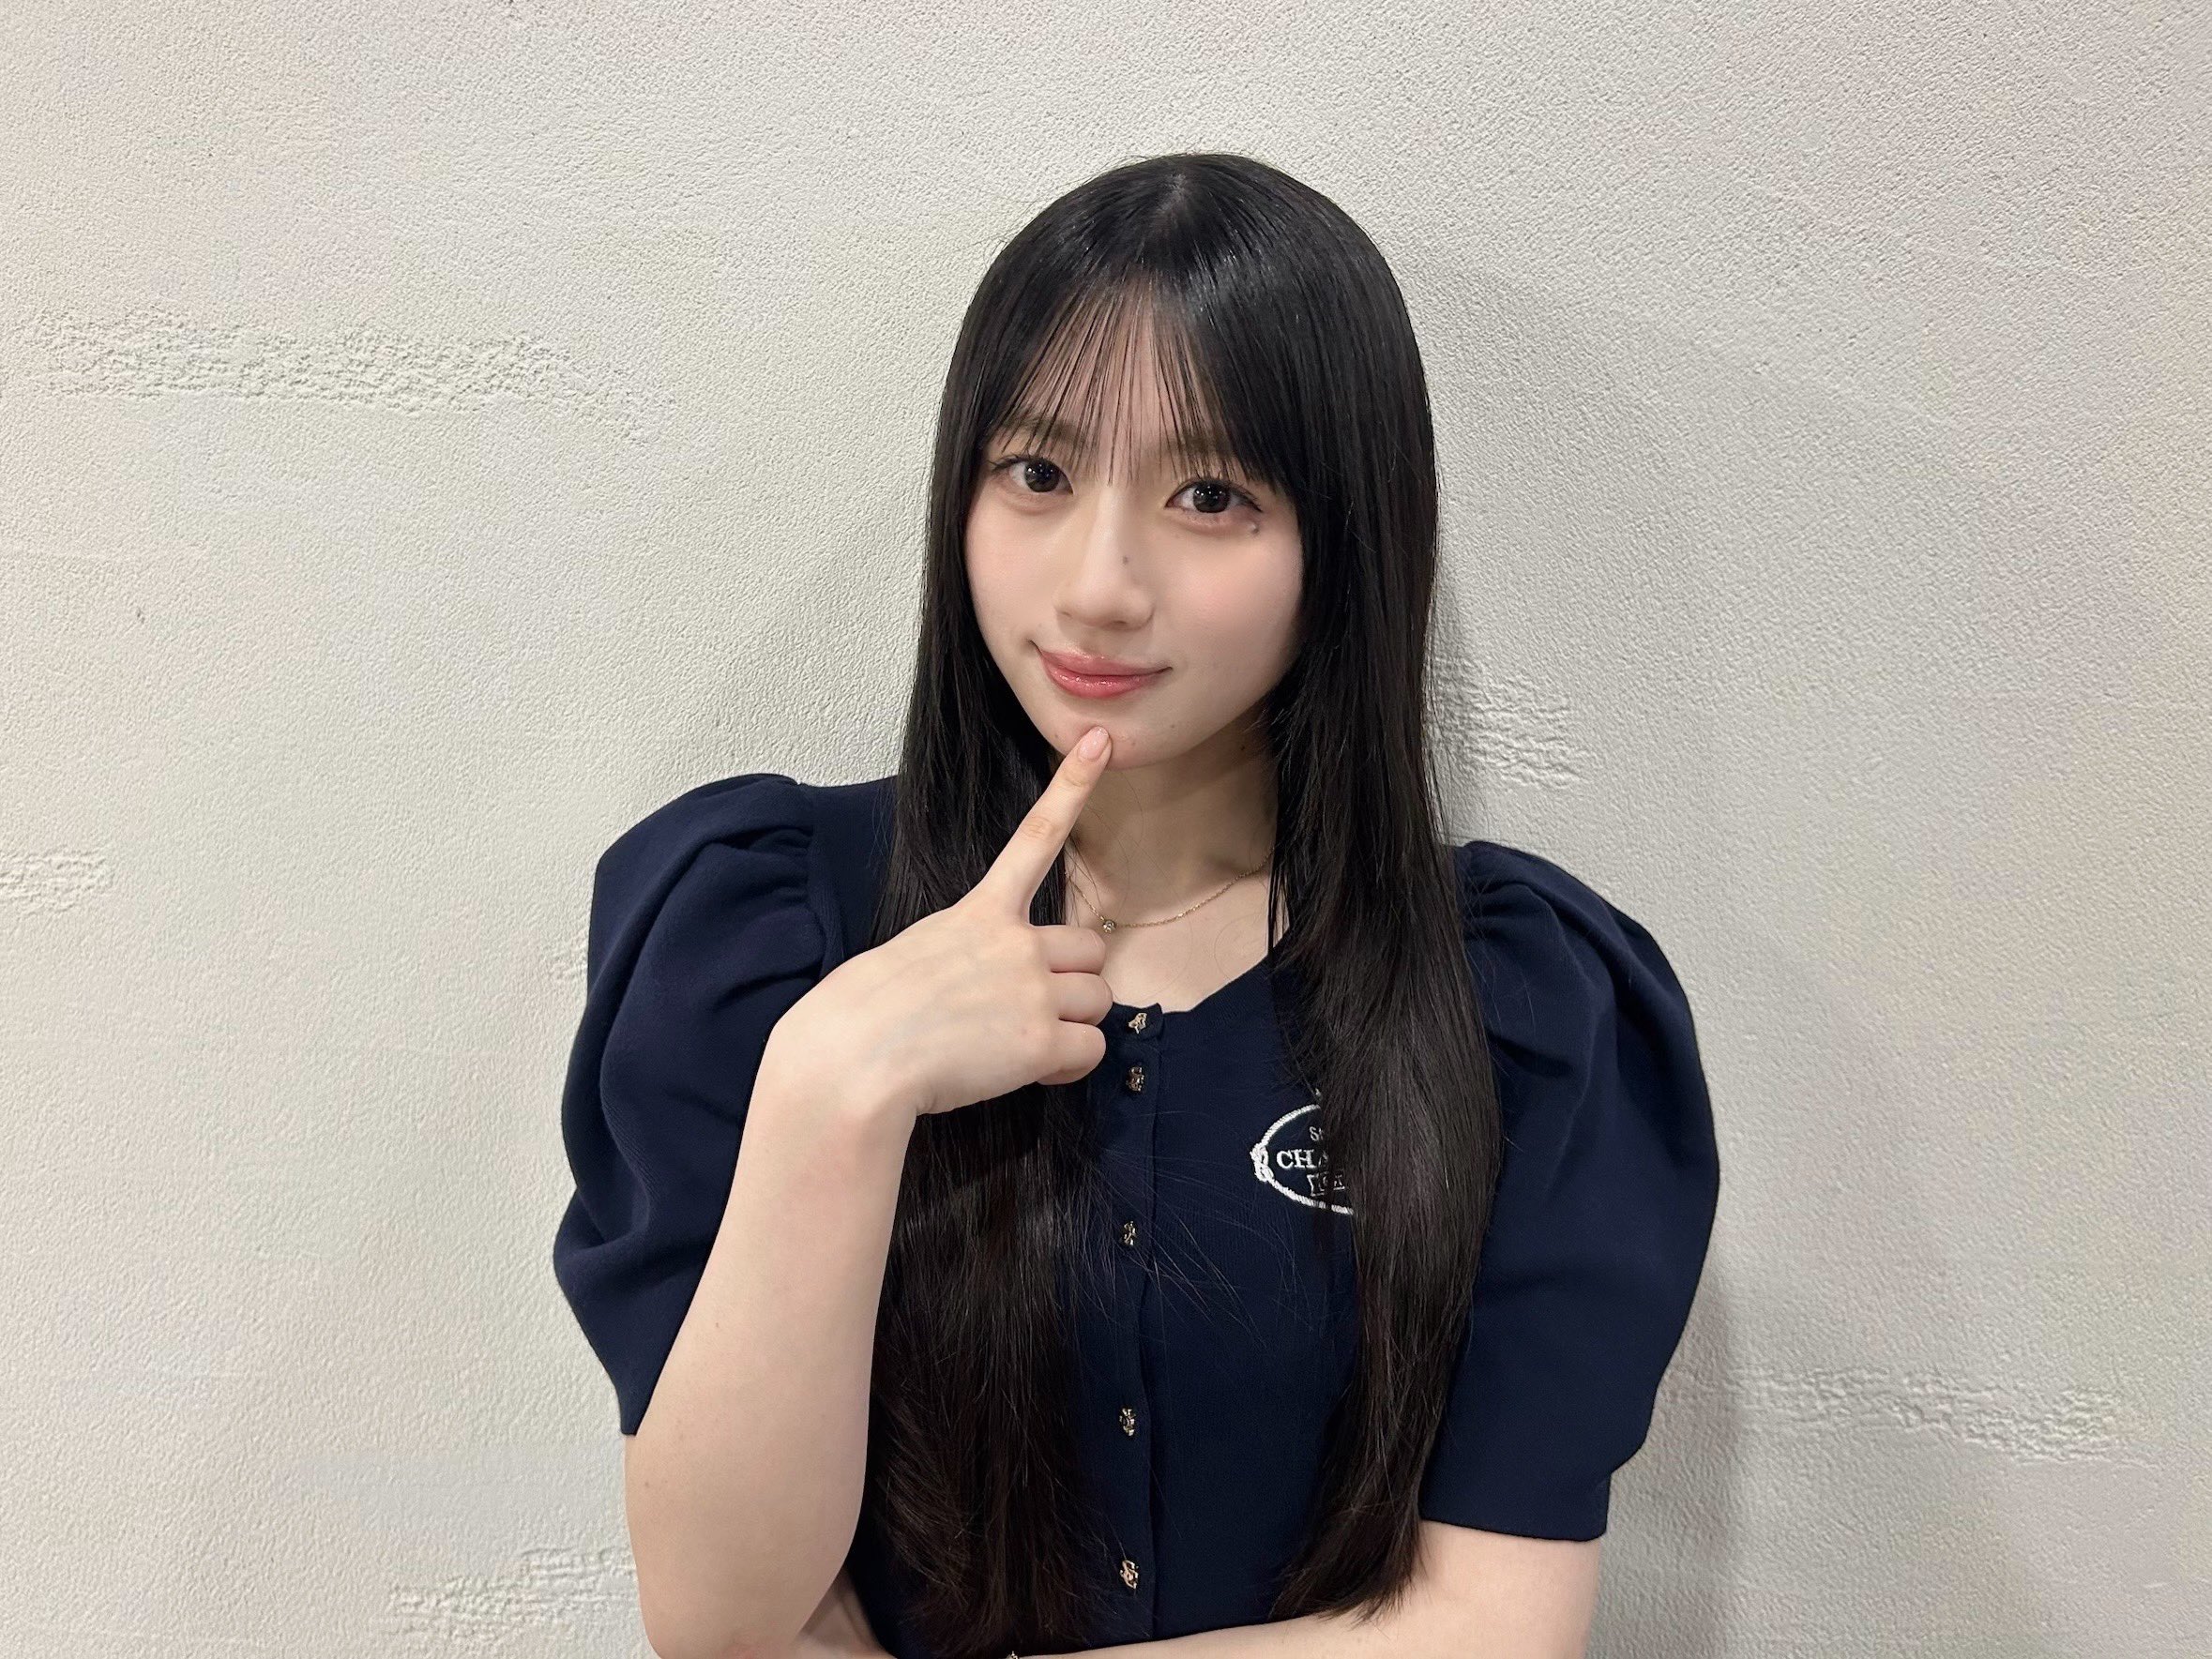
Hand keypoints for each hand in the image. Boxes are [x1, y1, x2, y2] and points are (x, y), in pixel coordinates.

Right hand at [776, 725, 1116, 1119]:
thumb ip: (966, 961)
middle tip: (1023, 1014)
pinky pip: (1089, 1051)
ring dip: (1069, 1027)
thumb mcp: (911, 960)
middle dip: (1071, 983)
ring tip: (1013, 1048)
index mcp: (977, 913)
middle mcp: (1014, 941)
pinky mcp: (1040, 1038)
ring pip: (1098, 1002)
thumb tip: (990, 1000)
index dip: (1072, 787)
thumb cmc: (860, 1018)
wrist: (853, 1060)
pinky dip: (1065, 1066)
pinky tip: (1024, 1071)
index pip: (1035, 838)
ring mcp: (1031, 987)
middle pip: (1090, 950)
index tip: (1099, 742)